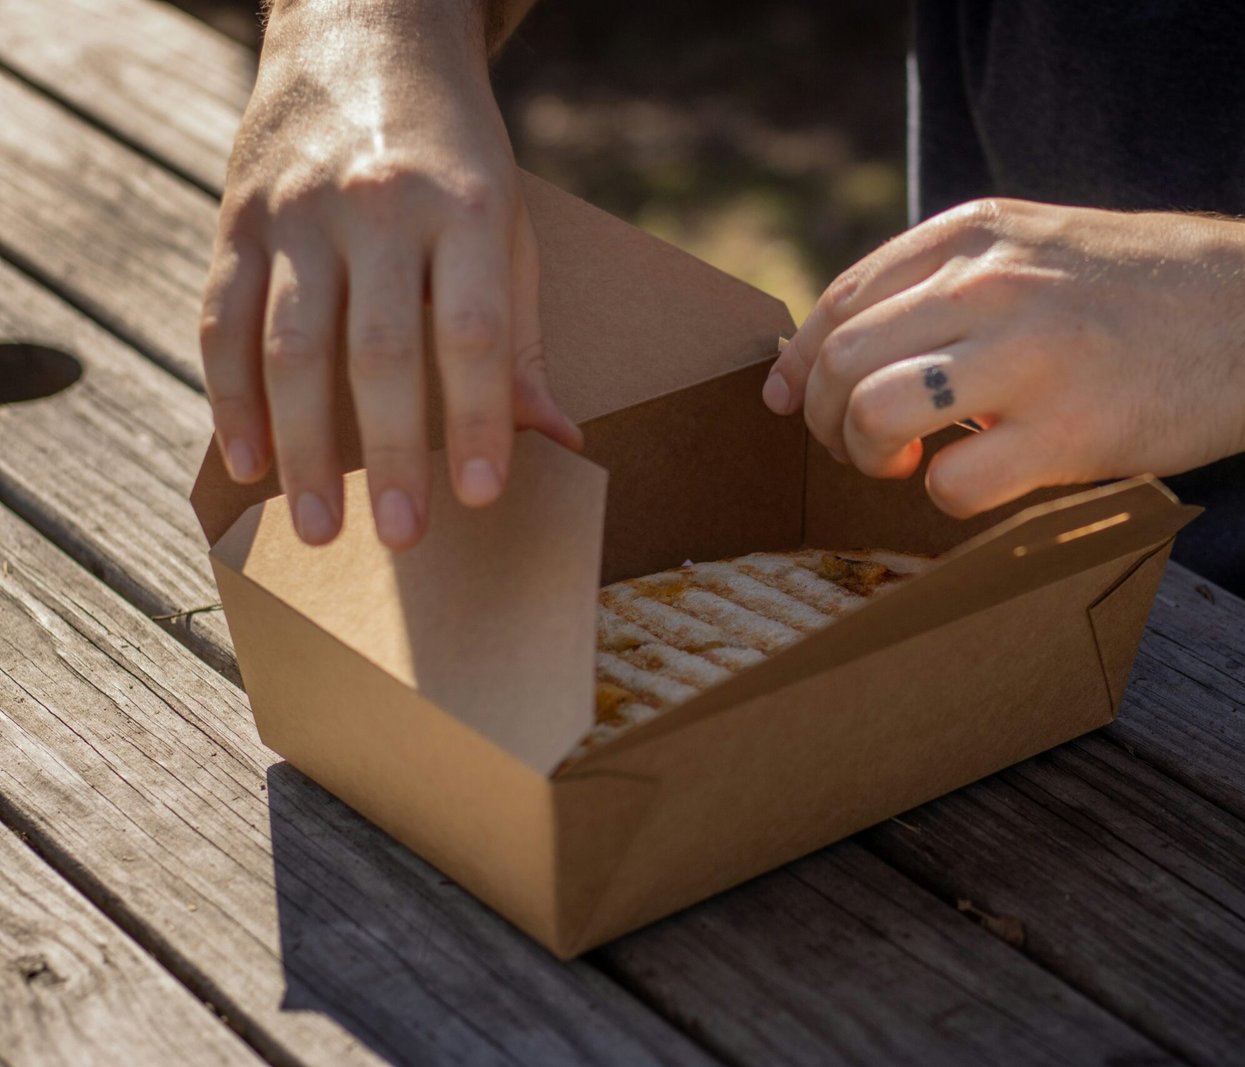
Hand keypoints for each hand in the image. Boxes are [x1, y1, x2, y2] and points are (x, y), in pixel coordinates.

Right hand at [199, 2, 579, 549]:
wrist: (366, 33)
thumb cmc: (455, 155)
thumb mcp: (507, 227)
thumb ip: (522, 335)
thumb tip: (558, 441)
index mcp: (464, 209)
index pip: (472, 332)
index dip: (476, 418)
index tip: (480, 495)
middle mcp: (377, 208)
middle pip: (378, 351)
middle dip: (390, 454)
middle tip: (400, 538)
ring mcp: (298, 212)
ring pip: (290, 346)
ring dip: (303, 447)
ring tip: (318, 527)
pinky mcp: (238, 218)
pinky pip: (222, 320)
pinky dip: (230, 398)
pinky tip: (248, 462)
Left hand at [764, 198, 1244, 516]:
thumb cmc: (1139, 295)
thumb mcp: (1036, 247)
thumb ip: (946, 281)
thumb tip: (836, 349)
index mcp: (976, 234)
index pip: (842, 299)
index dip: (802, 362)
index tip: (793, 401)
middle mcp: (992, 283)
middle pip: (842, 359)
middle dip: (827, 418)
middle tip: (862, 446)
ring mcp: (1029, 355)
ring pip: (874, 410)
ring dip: (868, 454)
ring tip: (906, 461)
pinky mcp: (1069, 431)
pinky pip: (951, 481)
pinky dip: (944, 497)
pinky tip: (975, 483)